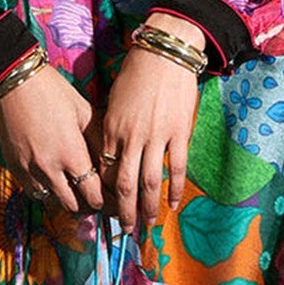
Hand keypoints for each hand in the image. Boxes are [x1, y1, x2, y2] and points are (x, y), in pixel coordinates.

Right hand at [0, 63, 105, 215]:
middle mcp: (49, 168)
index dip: (104, 201)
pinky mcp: (14, 166)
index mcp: (71, 154)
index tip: (109, 199)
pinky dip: (45, 192)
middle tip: (95, 199)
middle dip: (87, 205)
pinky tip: (53, 183)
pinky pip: (33, 192)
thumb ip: (97, 140)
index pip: (93, 194)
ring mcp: (29, 169)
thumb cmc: (52, 91)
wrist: (13, 81)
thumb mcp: (83, 112)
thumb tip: (109, 161)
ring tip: (74, 193)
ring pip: (52, 203)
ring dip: (65, 201)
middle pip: (74, 205)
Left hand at [89, 11, 205, 236]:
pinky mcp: (178, 133)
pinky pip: (175, 168)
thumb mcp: (114, 100)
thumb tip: (111, 151)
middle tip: (124, 230)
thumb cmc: (137, 73)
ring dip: (147, 207)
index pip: (105, 169)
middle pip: (125, 184)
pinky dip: (174, 188)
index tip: (106, 208)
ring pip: (150, 181)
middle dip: (123, 211)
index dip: (105, 192)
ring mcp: (155, 137)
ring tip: (147, 225)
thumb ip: (112, 127)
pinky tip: (172, 204)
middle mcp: (130, 137)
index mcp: (111, 128)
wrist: (164, 54)